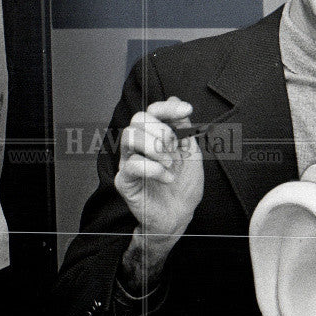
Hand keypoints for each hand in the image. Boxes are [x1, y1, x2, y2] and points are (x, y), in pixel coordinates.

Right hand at [114, 97, 203, 241]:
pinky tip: (166, 178)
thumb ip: (183, 127)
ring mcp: (128, 162)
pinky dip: (154, 169)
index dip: (167, 107)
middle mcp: (137, 146)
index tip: (187, 110)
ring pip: (130, 136)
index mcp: (152, 137)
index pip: (152, 111)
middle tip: (175, 150)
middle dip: (162, 131)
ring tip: (170, 164)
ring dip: (156, 148)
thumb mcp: (191, 152)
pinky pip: (131, 164)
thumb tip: (174, 99)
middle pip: (137, 119)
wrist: (179, 216)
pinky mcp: (124, 181)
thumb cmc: (183, 186)